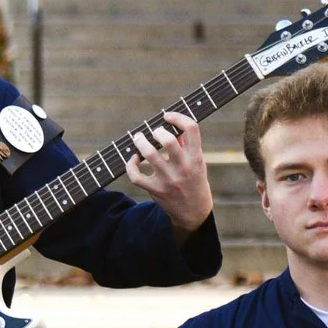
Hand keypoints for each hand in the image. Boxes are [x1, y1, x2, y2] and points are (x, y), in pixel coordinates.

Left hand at [122, 108, 212, 235]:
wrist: (194, 212)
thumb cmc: (194, 180)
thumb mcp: (197, 162)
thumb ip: (186, 144)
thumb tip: (171, 124)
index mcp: (196, 157)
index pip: (191, 129)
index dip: (178, 117)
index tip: (167, 116)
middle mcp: (183, 168)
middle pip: (168, 141)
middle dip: (156, 131)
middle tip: (153, 132)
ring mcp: (168, 180)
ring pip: (149, 154)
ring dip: (140, 142)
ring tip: (138, 138)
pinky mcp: (155, 190)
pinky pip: (136, 175)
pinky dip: (131, 164)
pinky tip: (134, 159)